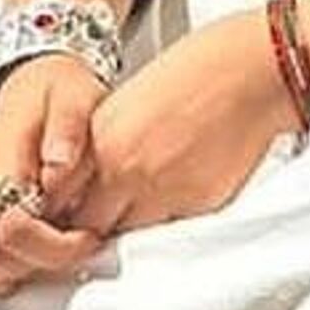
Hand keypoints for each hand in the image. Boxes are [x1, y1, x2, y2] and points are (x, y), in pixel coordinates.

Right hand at [0, 60, 105, 301]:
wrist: (33, 79)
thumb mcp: (74, 95)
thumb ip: (68, 130)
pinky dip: (4, 267)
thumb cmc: (58, 90)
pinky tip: (38, 251)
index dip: (52, 246)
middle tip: (77, 245)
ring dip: (18, 271)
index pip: (11, 230)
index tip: (88, 236)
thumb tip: (57, 169)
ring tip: (58, 250)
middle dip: (38, 265)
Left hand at [55, 18, 288, 243]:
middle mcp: (126, 173)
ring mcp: (163, 195)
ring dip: (127, 228)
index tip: (63, 210)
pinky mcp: (198, 208)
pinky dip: (165, 223)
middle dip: (89, 226)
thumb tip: (86, 178)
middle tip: (97, 219)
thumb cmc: (196, 73)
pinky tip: (173, 197)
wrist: (251, 73)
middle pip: (88, 228)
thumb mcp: (125, 103)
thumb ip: (101, 145)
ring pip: (128, 236)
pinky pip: (169, 231)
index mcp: (102, 142)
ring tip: (138, 206)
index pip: (58, 201)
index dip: (59, 210)